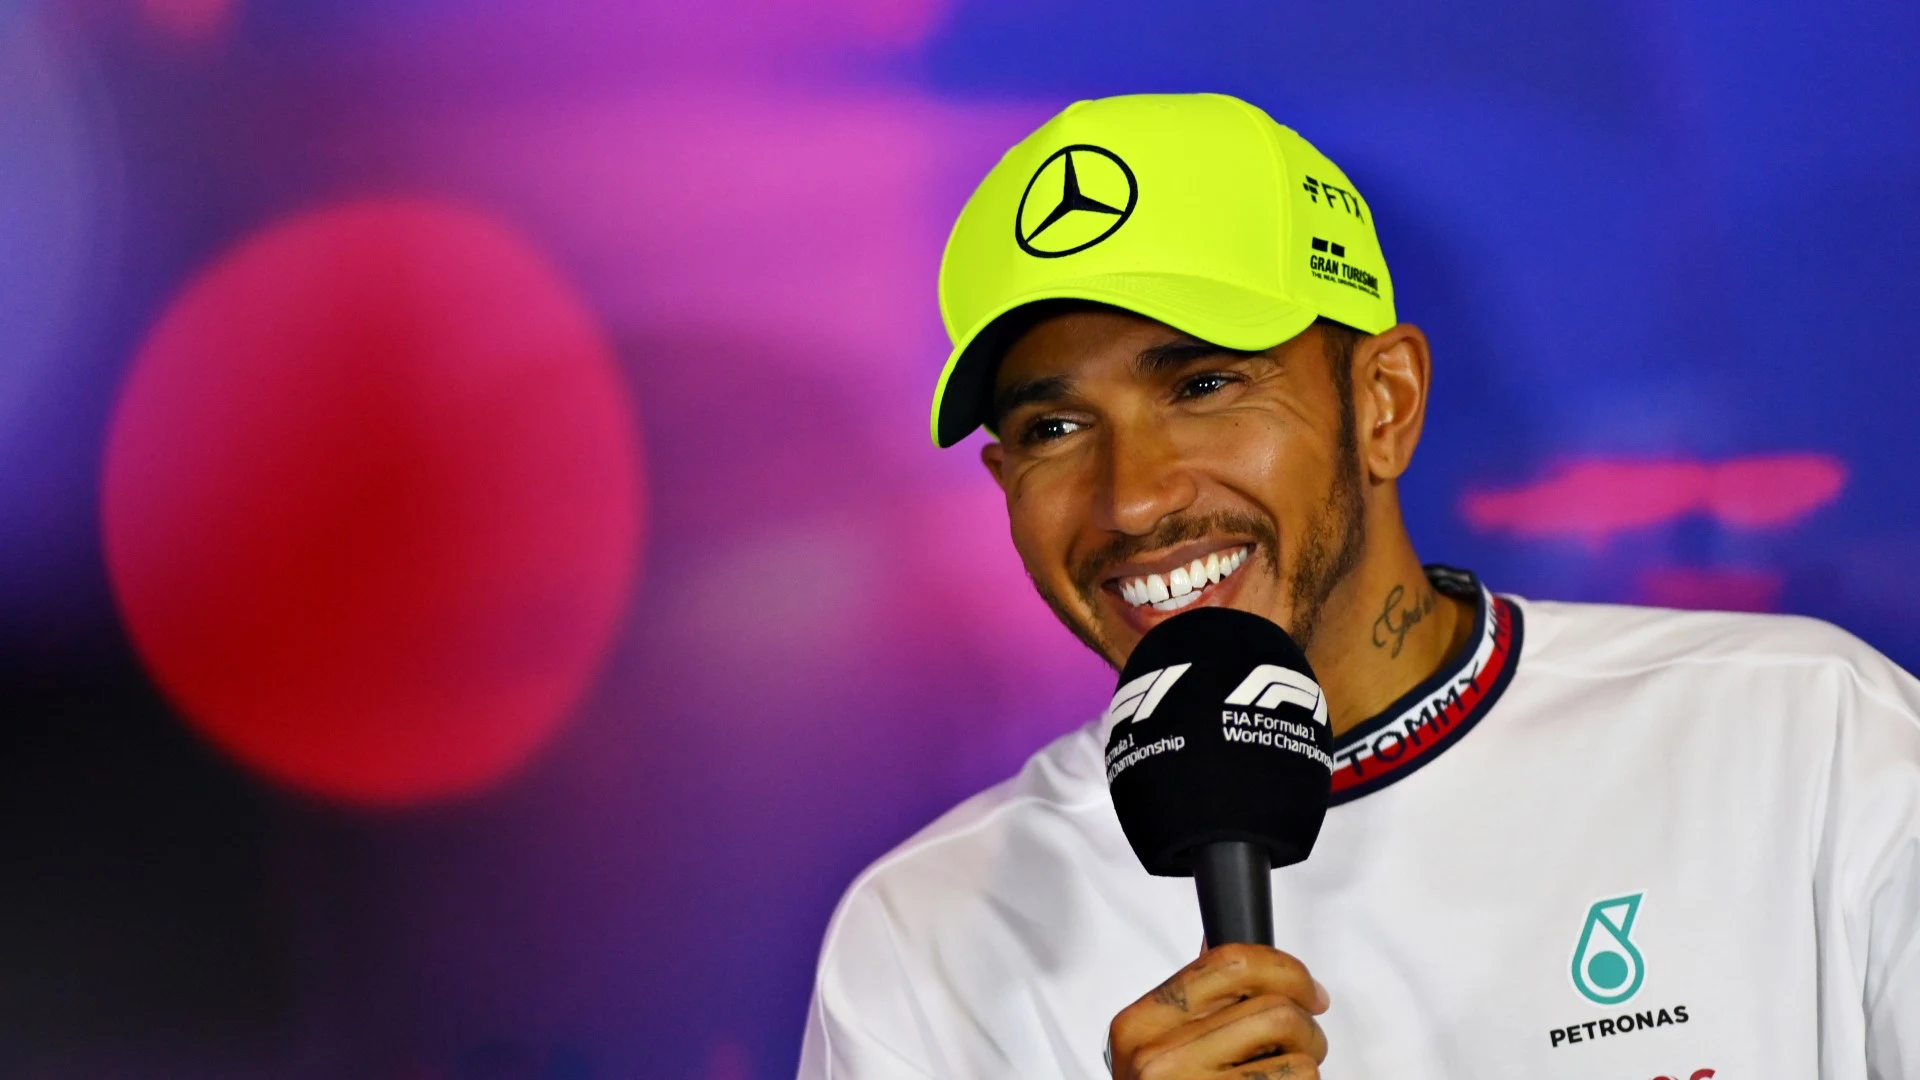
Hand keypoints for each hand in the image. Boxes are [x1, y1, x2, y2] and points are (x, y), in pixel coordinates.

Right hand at [1107, 943, 1329, 1078]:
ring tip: (1288, 1076)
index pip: (1228, 963)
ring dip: (1310, 1065)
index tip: (1308, 988)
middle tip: (1304, 1041)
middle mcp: (1160, 1060)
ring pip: (1300, 1057)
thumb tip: (1218, 945)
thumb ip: (1191, 1001)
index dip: (1286, 969)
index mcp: (1140, 1025)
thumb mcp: (1156, 1048)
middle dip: (1308, 1025)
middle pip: (1276, 1009)